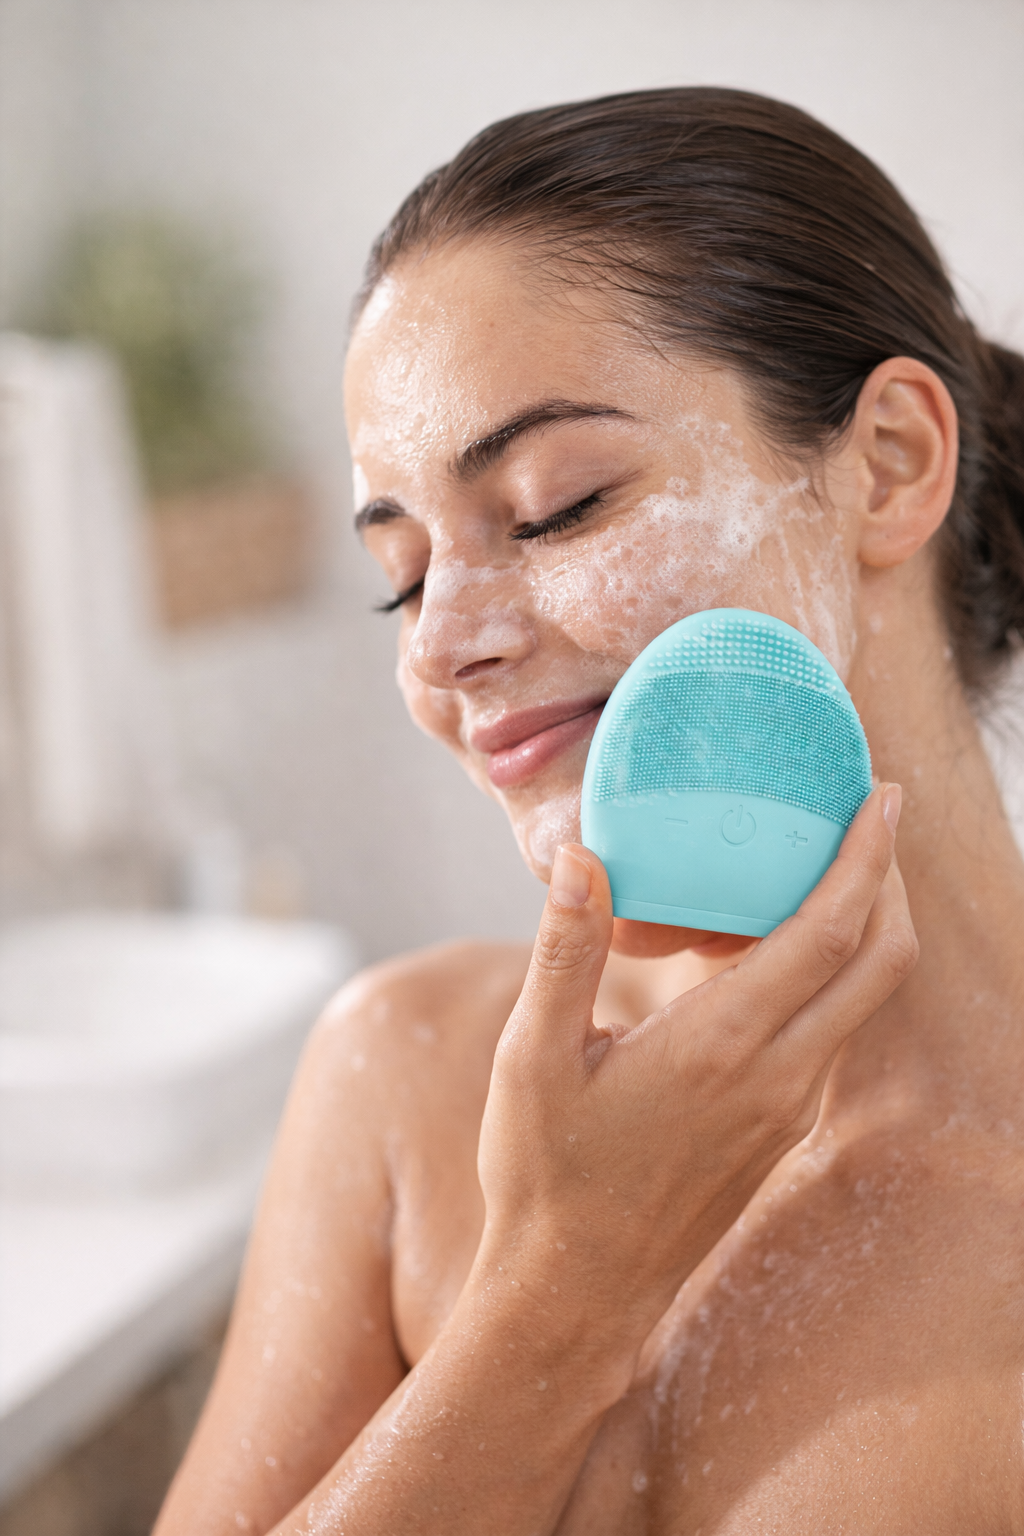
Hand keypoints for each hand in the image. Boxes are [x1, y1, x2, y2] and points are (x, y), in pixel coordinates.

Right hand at [474, 783, 914, 1365]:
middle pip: (880, 961)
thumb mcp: (531, 1059)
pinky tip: (770, 949)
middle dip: (890, 879)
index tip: (883, 795)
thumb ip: (563, 952)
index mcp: (721, 1045)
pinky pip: (829, 1032)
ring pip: (862, 999)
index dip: (867, 857)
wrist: (575, 1293)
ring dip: (864, 927)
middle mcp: (776, 1076)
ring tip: (820, 864)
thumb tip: (580, 855)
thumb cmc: (544, 1175)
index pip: (829, 931)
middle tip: (869, 815)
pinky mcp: (779, 1130)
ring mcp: (786, 1108)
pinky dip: (829, 974)